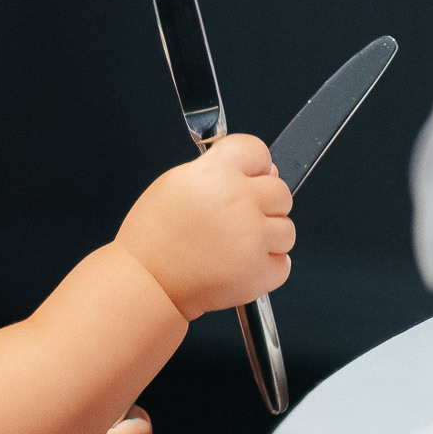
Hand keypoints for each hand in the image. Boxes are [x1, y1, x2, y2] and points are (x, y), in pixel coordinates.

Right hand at [114, 133, 293, 317]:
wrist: (145, 283)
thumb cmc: (154, 237)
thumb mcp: (175, 185)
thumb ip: (222, 170)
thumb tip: (267, 170)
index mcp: (216, 173)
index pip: (258, 150)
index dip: (255, 165)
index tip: (248, 178)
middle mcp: (238, 200)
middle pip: (280, 191)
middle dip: (263, 205)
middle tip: (234, 221)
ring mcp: (253, 237)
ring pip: (287, 229)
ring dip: (267, 239)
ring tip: (233, 247)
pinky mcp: (260, 271)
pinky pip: (282, 264)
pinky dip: (265, 268)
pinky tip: (237, 266)